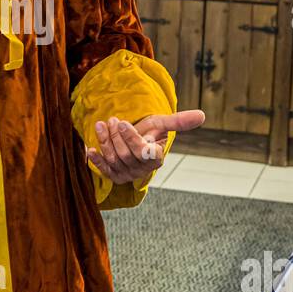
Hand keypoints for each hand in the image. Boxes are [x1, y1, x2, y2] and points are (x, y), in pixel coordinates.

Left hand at [86, 110, 205, 184]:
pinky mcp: (115, 176)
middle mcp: (143, 169)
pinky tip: (89, 149)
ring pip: (113, 159)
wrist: (135, 141)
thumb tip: (203, 115)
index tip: (123, 123)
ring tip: (101, 125)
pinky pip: (104, 170)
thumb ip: (179, 121)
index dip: (132, 139)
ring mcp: (128, 174)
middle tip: (112, 120)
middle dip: (116, 136)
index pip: (144, 151)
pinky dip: (96, 160)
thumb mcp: (161, 123)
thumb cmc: (149, 131)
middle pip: (125, 154)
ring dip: (105, 141)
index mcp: (156, 157)